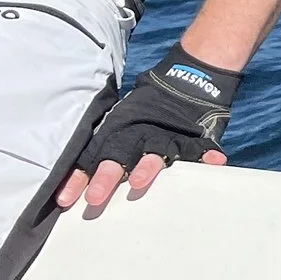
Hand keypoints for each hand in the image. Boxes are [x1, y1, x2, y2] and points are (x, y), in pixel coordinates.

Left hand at [56, 45, 238, 214]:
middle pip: (119, 155)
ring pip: (154, 153)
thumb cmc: (146, 111)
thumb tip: (70, 188)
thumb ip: (101, 152)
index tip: (64, 200)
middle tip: (95, 198)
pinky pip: (201, 149)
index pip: (93, 156)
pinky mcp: (192, 138)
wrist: (187, 79)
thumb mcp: (119, 124)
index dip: (78, 178)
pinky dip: (208, 156)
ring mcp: (166, 136)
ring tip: (138, 182)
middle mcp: (139, 135)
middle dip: (106, 176)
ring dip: (146, 168)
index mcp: (118, 132)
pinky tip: (216, 163)